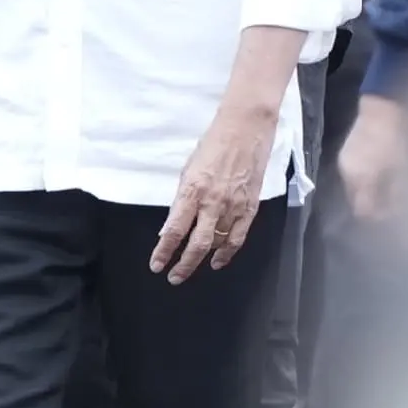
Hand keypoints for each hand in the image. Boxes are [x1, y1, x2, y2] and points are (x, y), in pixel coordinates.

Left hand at [150, 104, 273, 282]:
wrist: (245, 130)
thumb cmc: (211, 146)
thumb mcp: (187, 171)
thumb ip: (181, 200)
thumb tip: (173, 227)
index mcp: (192, 191)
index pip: (174, 230)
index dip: (164, 251)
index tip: (156, 265)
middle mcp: (213, 202)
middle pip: (197, 244)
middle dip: (183, 264)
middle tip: (173, 277)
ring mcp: (234, 206)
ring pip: (217, 244)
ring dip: (203, 259)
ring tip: (191, 268)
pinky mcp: (250, 207)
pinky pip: (238, 237)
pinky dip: (228, 252)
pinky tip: (219, 260)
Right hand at [338, 96, 406, 221]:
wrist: (384, 103)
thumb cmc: (396, 137)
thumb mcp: (402, 168)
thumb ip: (397, 192)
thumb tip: (396, 211)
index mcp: (357, 177)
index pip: (362, 210)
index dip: (379, 217)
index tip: (397, 220)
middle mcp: (346, 171)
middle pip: (357, 199)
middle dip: (375, 205)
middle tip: (397, 206)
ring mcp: (346, 159)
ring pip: (357, 186)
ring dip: (372, 191)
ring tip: (392, 191)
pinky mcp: (350, 150)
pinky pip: (358, 173)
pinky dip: (369, 178)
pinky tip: (383, 175)